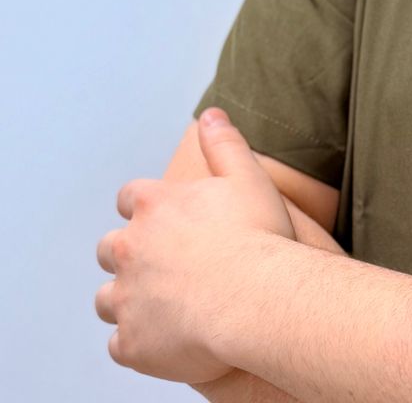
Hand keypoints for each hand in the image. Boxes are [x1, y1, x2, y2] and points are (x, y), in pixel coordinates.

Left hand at [95, 108, 296, 382]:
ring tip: (164, 303)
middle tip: (165, 263)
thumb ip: (224, 143)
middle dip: (130, 255)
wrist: (257, 299)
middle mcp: (130, 249)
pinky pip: (120, 344)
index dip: (145, 207)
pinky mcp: (132, 342)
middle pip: (109, 249)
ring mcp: (127, 298)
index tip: (164, 217)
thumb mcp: (247, 176)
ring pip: (107, 299)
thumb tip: (211, 115)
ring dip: (128, 299)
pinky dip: (138, 340)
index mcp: (155, 206)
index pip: (130, 198)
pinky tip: (166, 337)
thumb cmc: (257, 237)